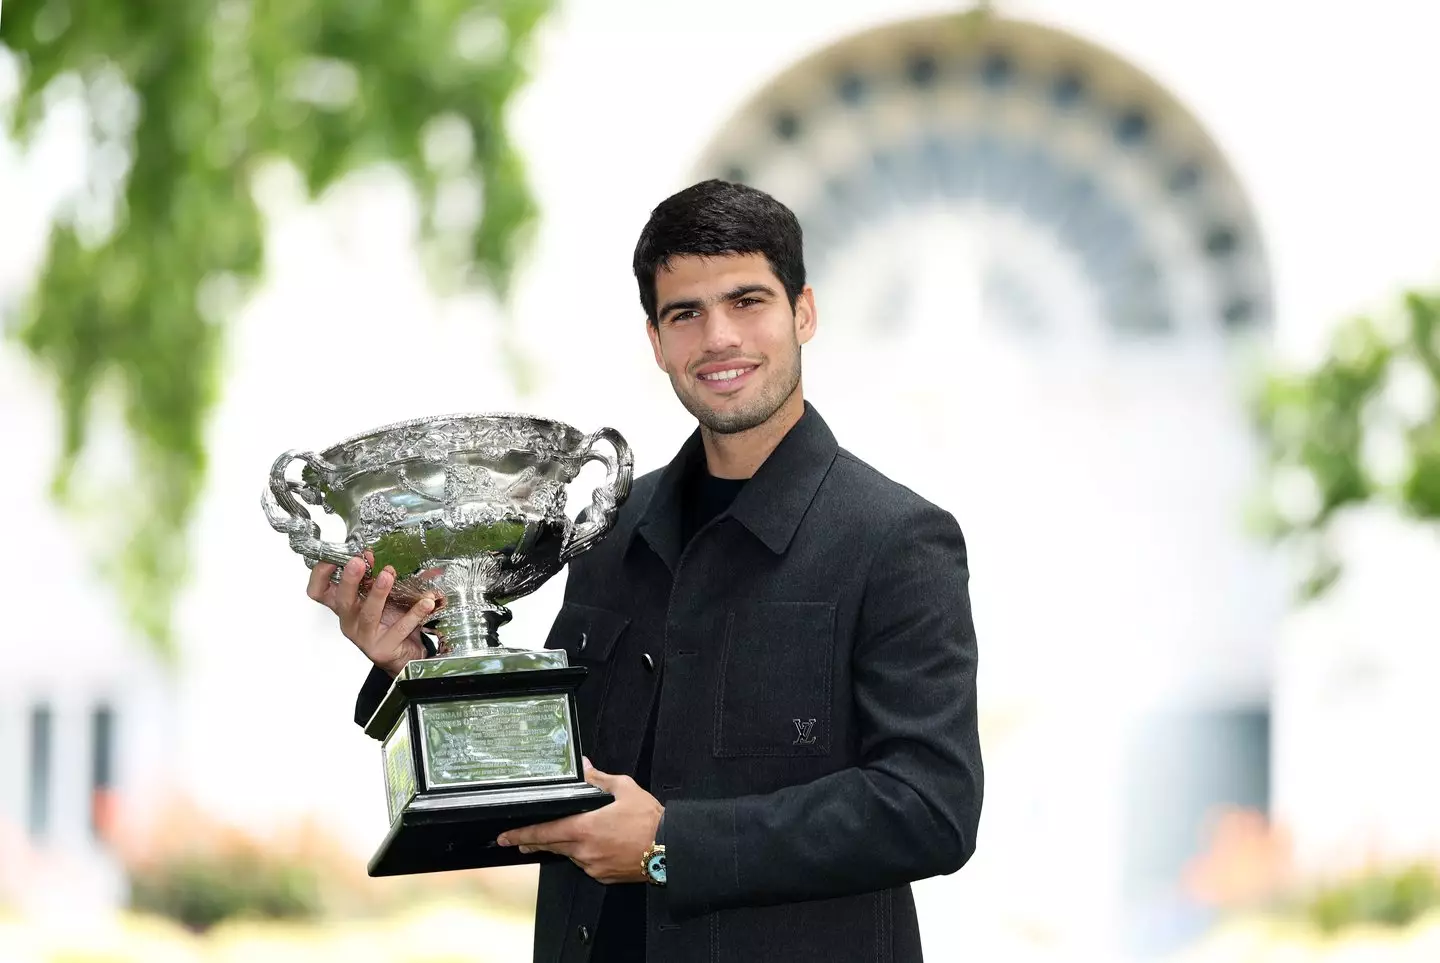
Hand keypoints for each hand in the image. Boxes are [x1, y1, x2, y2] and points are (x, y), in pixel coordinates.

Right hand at [307, 553, 438, 676]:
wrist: (405, 656)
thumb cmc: (391, 623)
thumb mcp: (383, 597)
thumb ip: (381, 577)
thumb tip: (391, 557)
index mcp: (345, 607)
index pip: (319, 591)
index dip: (320, 574)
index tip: (332, 557)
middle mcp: (350, 622)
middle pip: (341, 600)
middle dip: (349, 579)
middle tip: (358, 562)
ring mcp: (365, 637)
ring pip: (368, 614)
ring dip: (378, 593)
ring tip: (388, 576)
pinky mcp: (383, 649)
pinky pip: (400, 628)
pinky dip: (414, 613)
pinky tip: (427, 602)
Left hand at [496, 759, 662, 884]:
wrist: (670, 849)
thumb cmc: (649, 820)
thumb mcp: (624, 789)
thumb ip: (599, 779)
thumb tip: (585, 767)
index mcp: (585, 828)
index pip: (545, 832)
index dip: (522, 834)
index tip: (505, 836)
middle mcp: (584, 850)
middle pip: (551, 846)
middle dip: (533, 842)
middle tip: (519, 840)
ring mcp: (593, 866)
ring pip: (570, 855)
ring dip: (565, 846)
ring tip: (570, 835)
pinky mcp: (603, 876)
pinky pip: (586, 864)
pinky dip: (584, 855)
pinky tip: (596, 845)